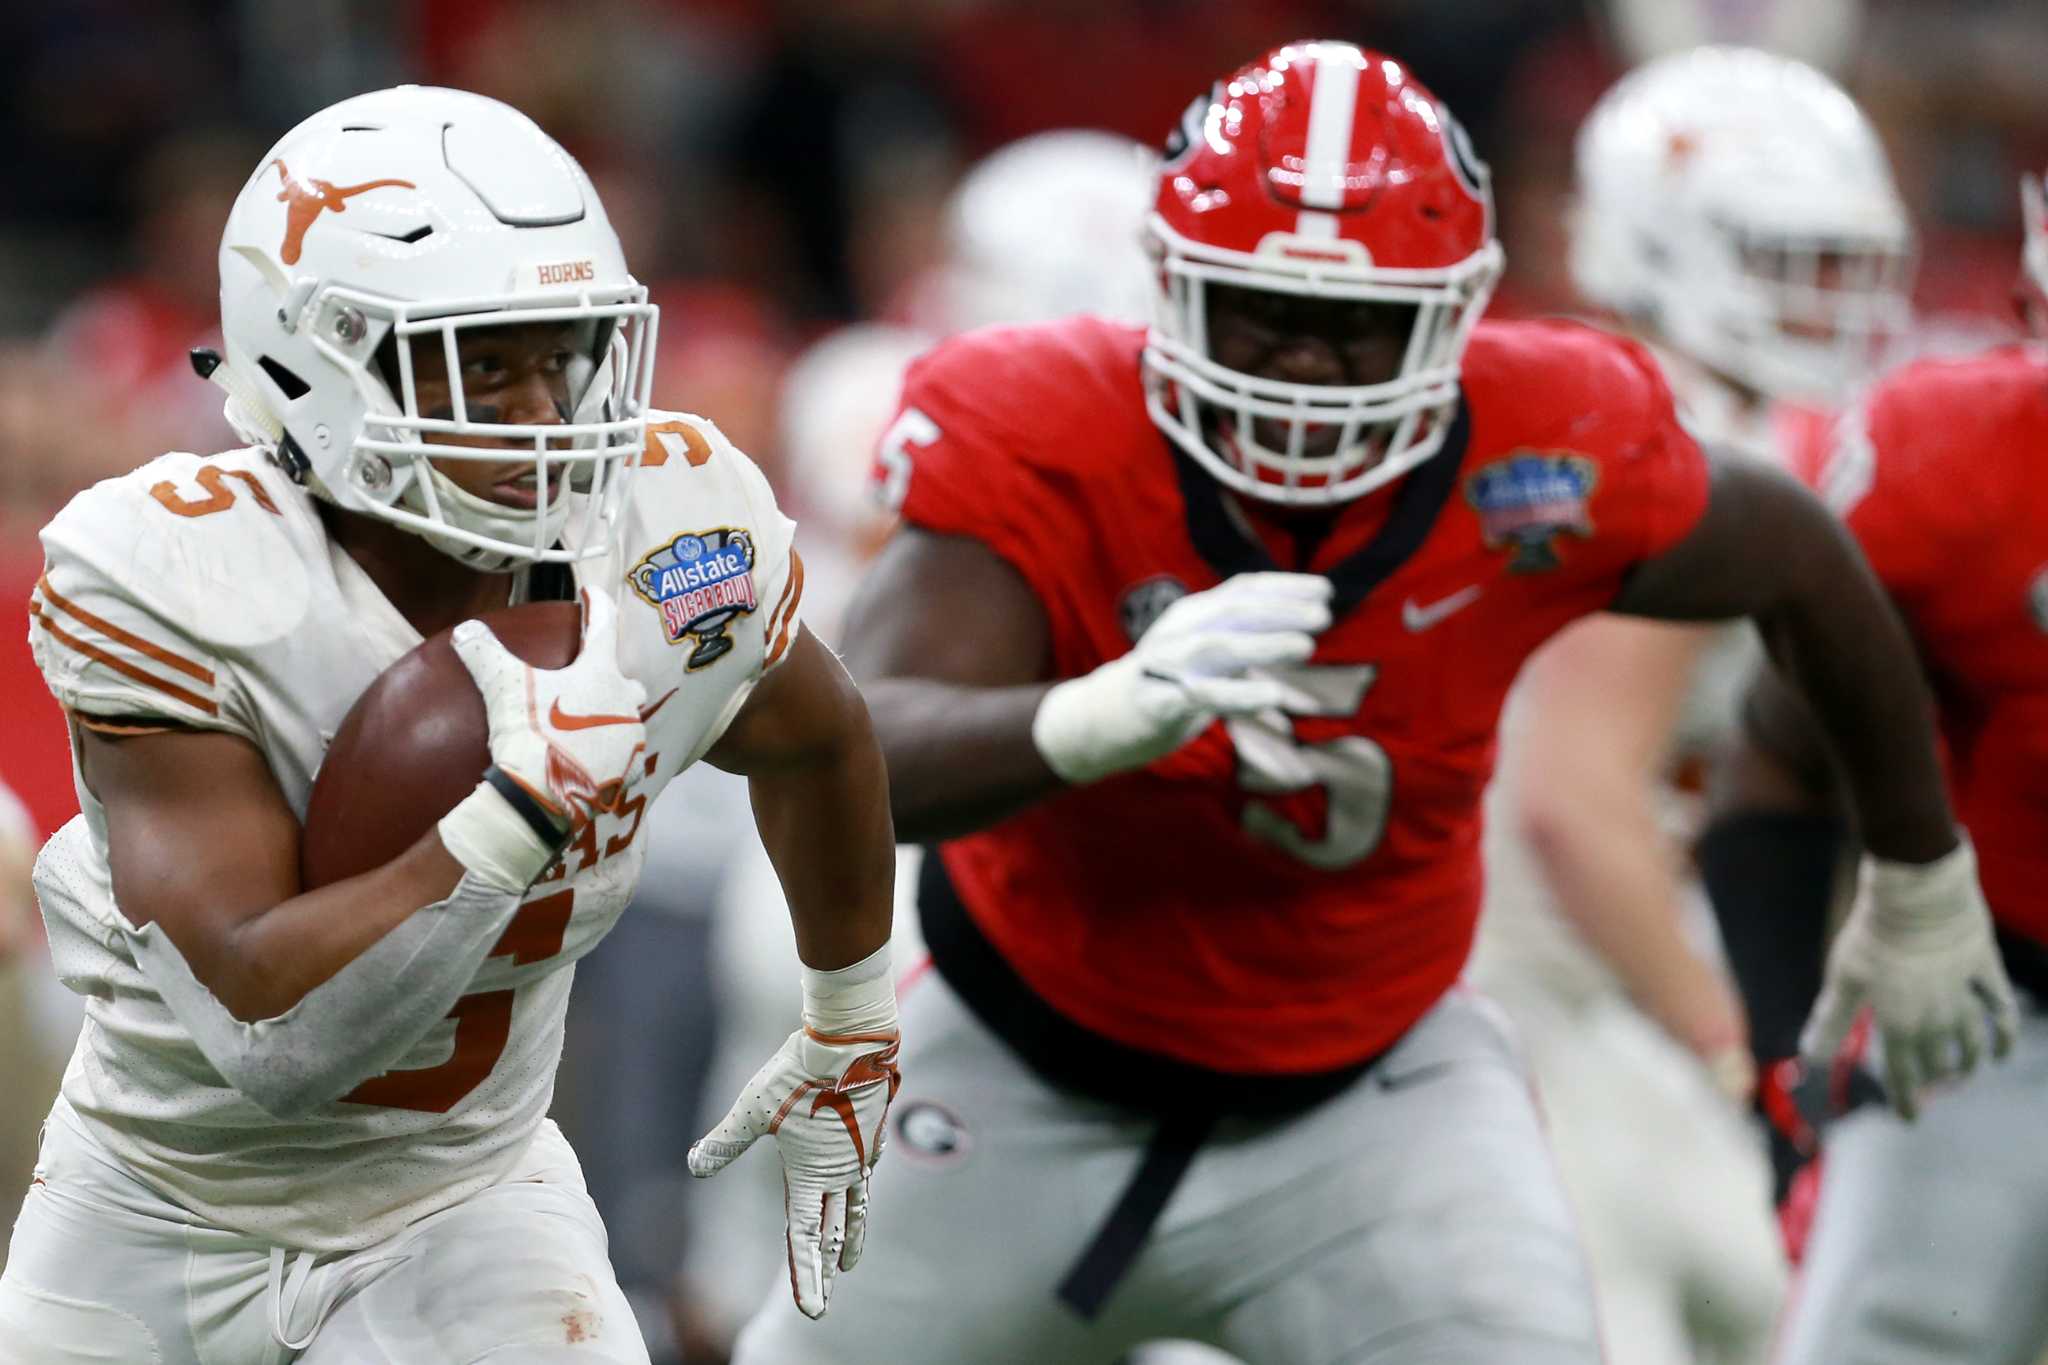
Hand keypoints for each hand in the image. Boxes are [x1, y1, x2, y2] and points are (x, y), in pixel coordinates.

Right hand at [437, 589, 647, 888]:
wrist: (541, 798)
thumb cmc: (528, 734)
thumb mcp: (503, 687)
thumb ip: (484, 653)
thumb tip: (464, 629)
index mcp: (601, 675)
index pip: (605, 626)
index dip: (598, 605)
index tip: (592, 593)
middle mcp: (626, 703)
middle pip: (627, 682)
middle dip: (613, 678)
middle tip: (591, 679)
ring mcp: (630, 740)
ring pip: (628, 721)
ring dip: (613, 718)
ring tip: (590, 723)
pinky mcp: (627, 773)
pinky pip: (624, 757)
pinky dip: (611, 753)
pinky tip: (592, 757)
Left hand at [688, 946, 899, 1318]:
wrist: (848, 1039)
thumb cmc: (798, 1073)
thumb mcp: (753, 1109)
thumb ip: (725, 1143)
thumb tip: (694, 1167)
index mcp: (814, 1175)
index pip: (806, 1238)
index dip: (806, 1276)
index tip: (814, 1310)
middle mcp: (841, 1171)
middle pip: (833, 1232)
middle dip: (826, 1268)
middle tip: (826, 1298)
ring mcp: (860, 1153)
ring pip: (854, 1207)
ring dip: (849, 1238)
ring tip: (849, 1262)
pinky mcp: (868, 1131)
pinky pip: (863, 1171)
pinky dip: (857, 1190)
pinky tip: (856, 1184)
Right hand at [1032, 571, 1332, 783]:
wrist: (1098, 719)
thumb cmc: (1164, 686)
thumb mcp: (1203, 656)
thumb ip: (1244, 647)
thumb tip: (1300, 645)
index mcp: (1193, 614)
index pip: (1242, 590)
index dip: (1285, 587)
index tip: (1326, 590)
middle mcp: (1180, 631)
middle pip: (1234, 611)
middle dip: (1282, 610)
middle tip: (1324, 616)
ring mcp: (1166, 664)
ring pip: (1219, 647)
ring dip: (1264, 645)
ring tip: (1306, 647)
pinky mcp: (1158, 701)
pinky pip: (1204, 695)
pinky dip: (1240, 694)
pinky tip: (1272, 696)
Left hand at [1800, 839, 2017, 1118]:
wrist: (1919, 897)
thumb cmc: (1873, 938)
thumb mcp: (1844, 981)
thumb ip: (1831, 1023)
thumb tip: (1809, 1060)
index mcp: (1899, 1024)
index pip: (1901, 1075)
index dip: (1905, 1100)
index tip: (1910, 1120)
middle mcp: (1936, 1018)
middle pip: (1937, 1060)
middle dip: (1933, 1080)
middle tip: (1933, 1089)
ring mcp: (1965, 996)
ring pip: (1972, 1041)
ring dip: (1968, 1061)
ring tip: (1964, 1073)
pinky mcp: (1985, 971)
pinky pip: (2002, 1009)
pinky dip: (2004, 1032)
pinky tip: (2002, 1047)